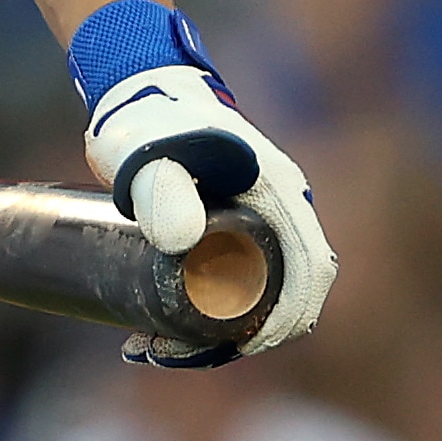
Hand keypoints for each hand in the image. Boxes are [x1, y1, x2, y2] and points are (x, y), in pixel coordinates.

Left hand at [70, 7, 336, 368]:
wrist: (132, 86)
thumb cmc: (147, 119)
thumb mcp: (151, 155)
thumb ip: (163, 190)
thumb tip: (182, 242)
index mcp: (279, 197)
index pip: (309, 274)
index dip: (285, 320)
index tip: (237, 348)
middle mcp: (278, 210)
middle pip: (286, 293)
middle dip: (241, 336)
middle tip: (173, 353)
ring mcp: (256, 218)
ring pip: (258, 290)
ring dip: (218, 330)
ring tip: (152, 345)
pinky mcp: (228, 224)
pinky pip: (235, 278)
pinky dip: (207, 312)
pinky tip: (159, 328)